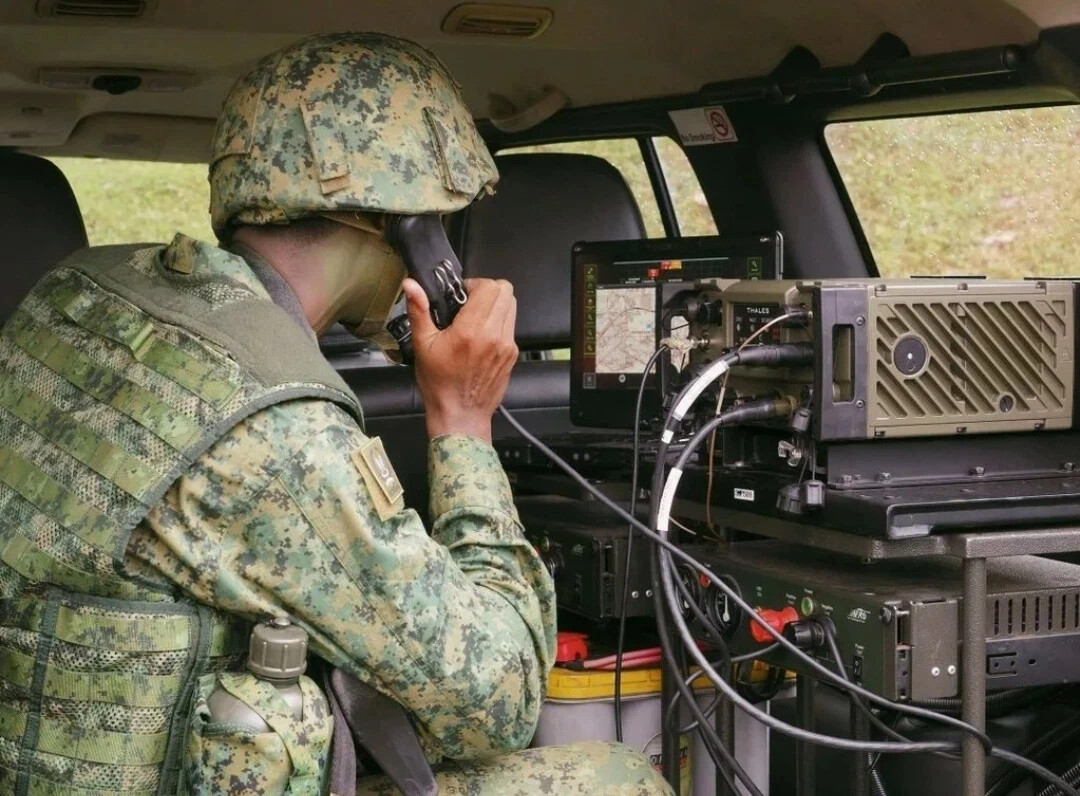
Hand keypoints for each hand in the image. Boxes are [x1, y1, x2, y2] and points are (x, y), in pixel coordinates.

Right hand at [402, 277, 517, 441]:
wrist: (461, 416)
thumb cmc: (440, 384)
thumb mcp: (423, 345)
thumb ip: (419, 310)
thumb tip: (411, 285)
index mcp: (471, 330)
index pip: (489, 287)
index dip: (474, 284)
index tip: (460, 295)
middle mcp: (494, 335)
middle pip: (506, 291)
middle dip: (487, 291)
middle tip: (469, 303)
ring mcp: (507, 345)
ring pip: (511, 307)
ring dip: (495, 305)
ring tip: (475, 319)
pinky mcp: (512, 355)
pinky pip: (510, 326)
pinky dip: (498, 323)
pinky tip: (481, 336)